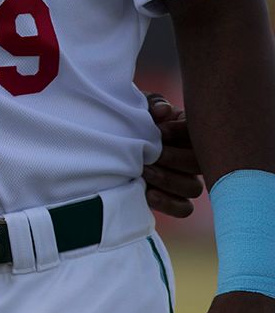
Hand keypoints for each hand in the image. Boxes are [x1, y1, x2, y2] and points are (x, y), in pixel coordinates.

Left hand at [143, 93, 202, 217]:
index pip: (198, 133)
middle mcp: (191, 157)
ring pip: (194, 187)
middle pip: (199, 164)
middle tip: (150, 155)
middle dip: (173, 159)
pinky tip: (149, 193)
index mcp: (187, 131)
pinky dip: (169, 203)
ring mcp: (185, 179)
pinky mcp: (173, 199)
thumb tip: (164, 111)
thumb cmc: (131, 119)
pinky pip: (184, 209)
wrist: (112, 142)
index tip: (159, 131)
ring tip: (145, 172)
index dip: (180, 132)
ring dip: (168, 180)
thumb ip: (153, 104)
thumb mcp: (140, 105)